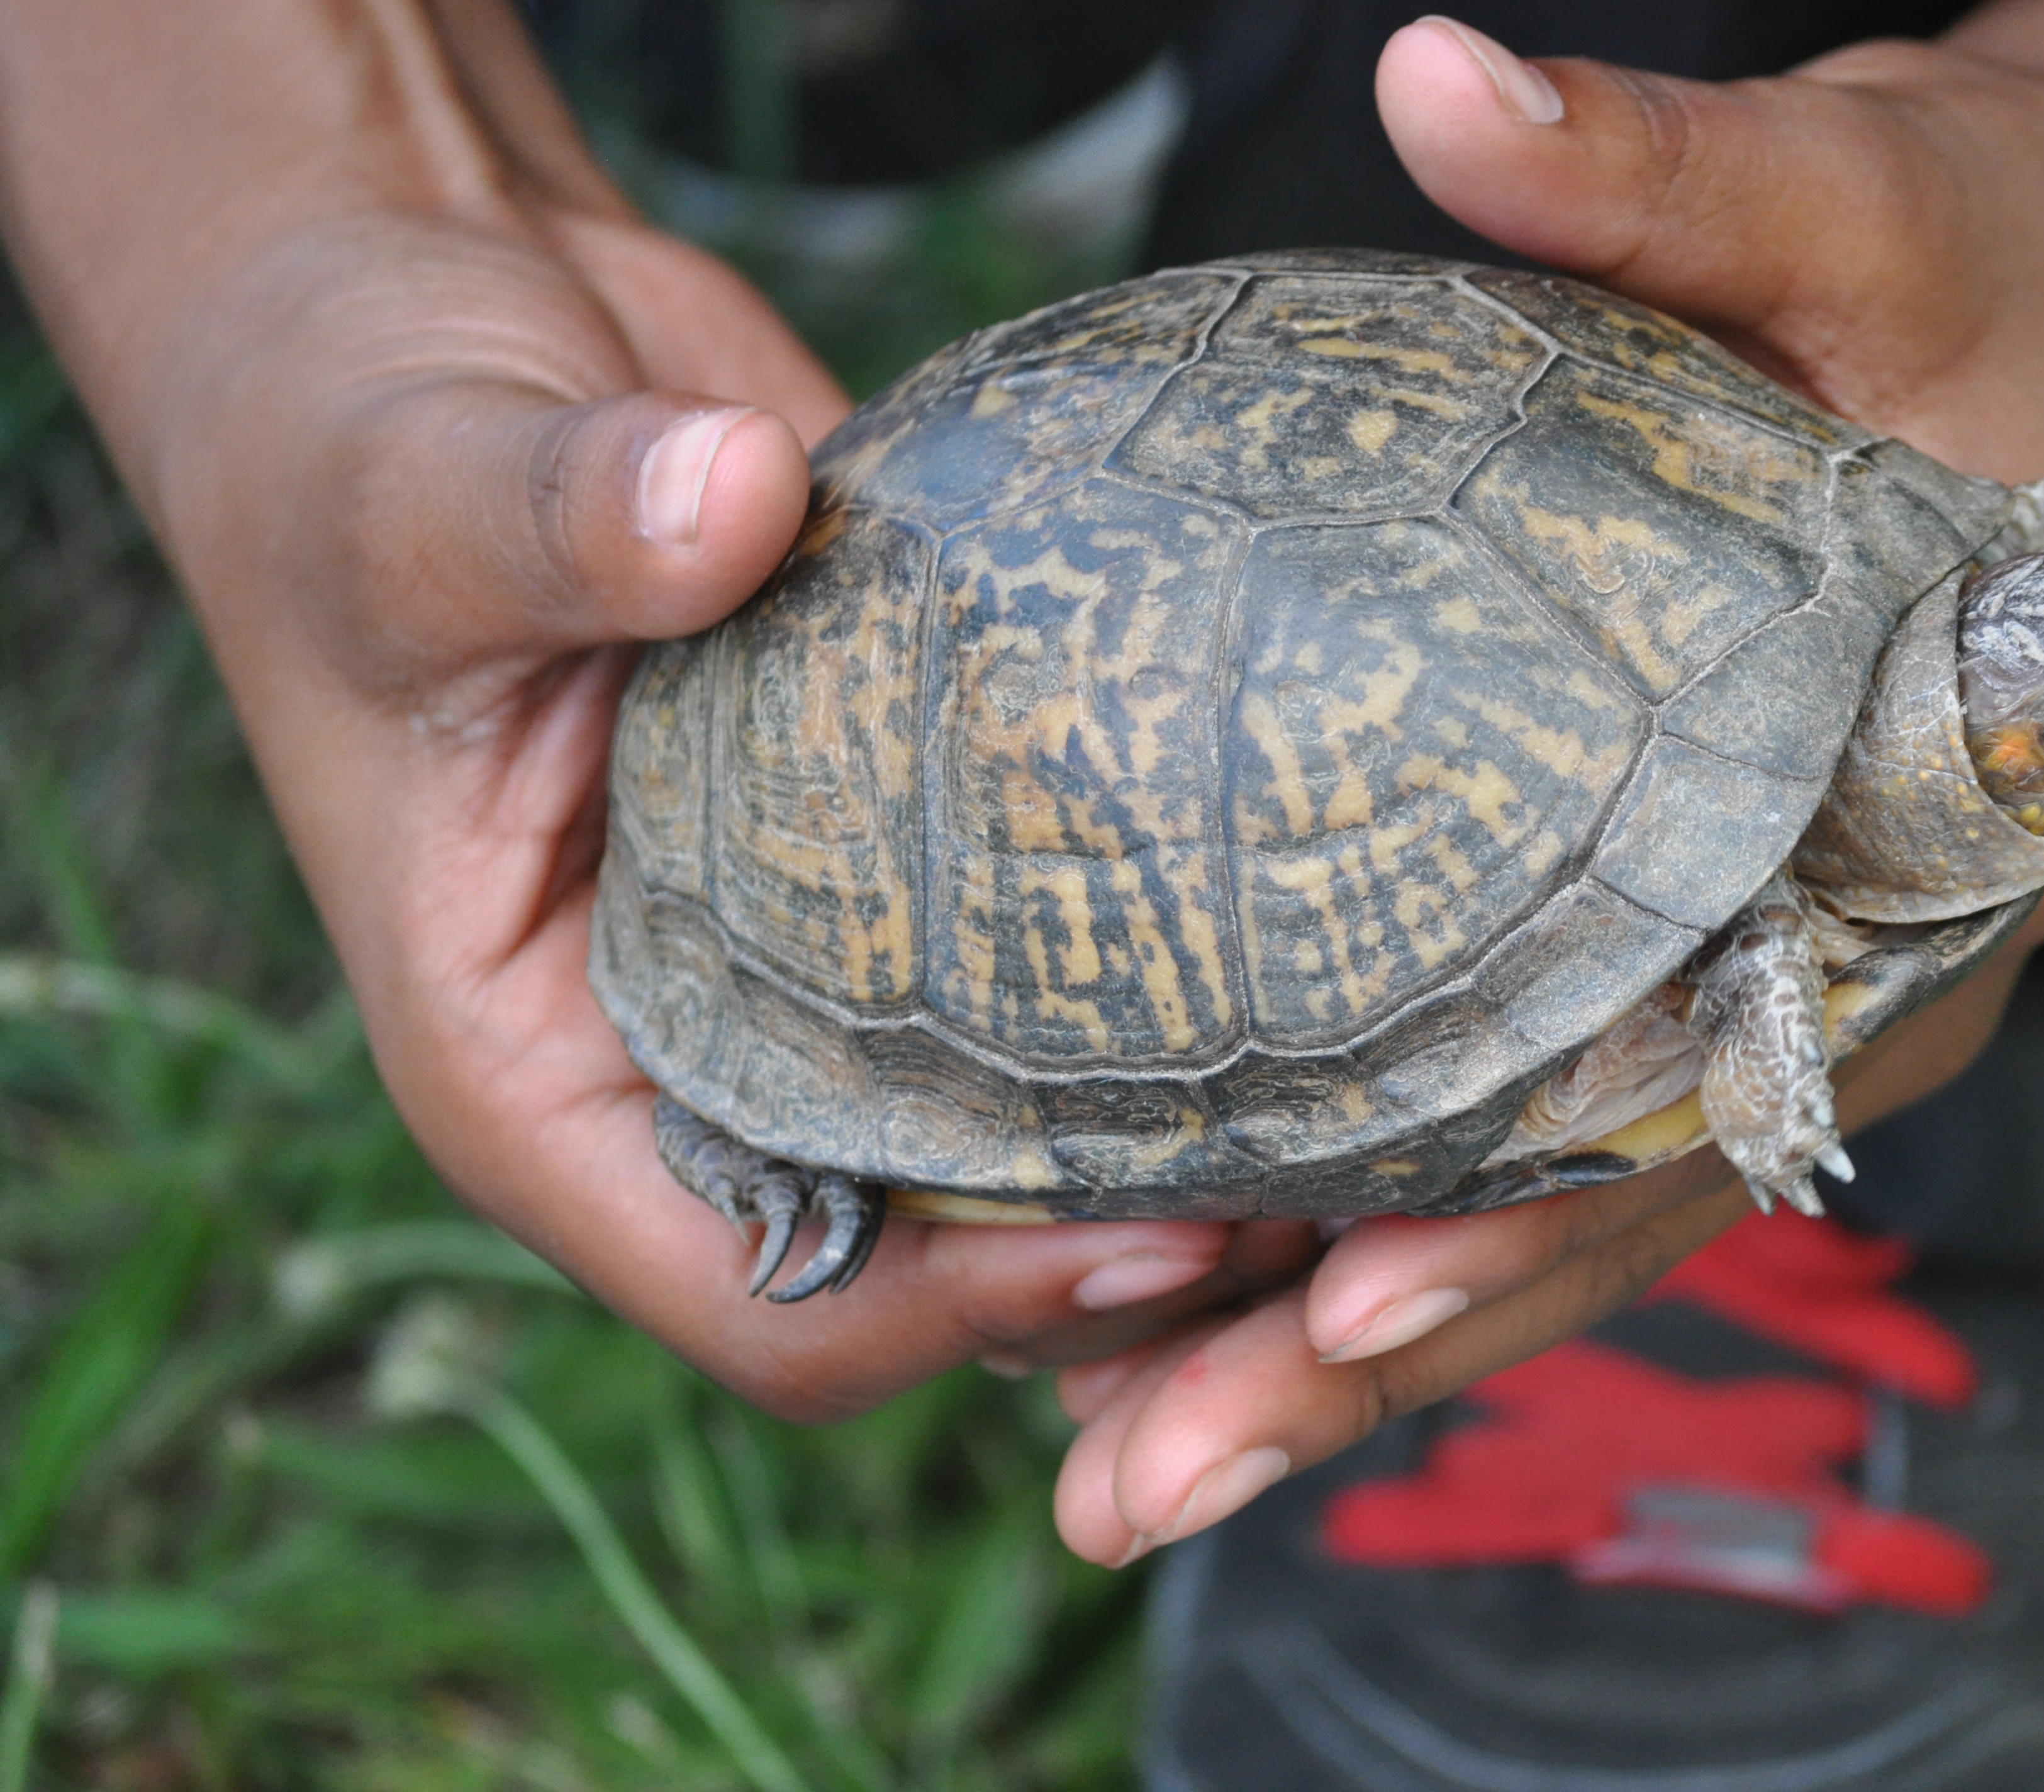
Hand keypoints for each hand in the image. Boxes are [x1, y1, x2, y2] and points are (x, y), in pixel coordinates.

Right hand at [0, 1, 1316, 1417]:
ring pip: (1004, 1158)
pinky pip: (1035, 993)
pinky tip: (1319, 946)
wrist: (423, 320)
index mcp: (538, 1077)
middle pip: (927, 1274)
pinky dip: (1158, 1002)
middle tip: (1336, 1193)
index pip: (767, 1300)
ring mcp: (794, 975)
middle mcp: (678, 1065)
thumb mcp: (421, 493)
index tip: (1161, 1230)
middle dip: (1115, 1263)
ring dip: (1169, 1153)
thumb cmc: (354, 439)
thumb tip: (729, 498)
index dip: (963, 1306)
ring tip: (1375, 1107)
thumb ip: (563, 521)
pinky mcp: (887, 865)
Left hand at [1039, 0, 2043, 1560]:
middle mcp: (1856, 953)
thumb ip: (1654, 177)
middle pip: (1607, 1210)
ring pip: (1565, 1205)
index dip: (1539, 1213)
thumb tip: (1440, 74)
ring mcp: (1781, 963)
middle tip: (1139, 1485)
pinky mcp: (1704, 927)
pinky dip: (1398, 1209)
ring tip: (1130, 1463)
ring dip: (1355, 1337)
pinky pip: (1545, 1111)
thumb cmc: (2002, 257)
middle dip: (1376, 1355)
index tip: (1342, 1313)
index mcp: (1929, 842)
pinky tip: (1221, 1278)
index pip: (1719, 1081)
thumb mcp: (1848, 207)